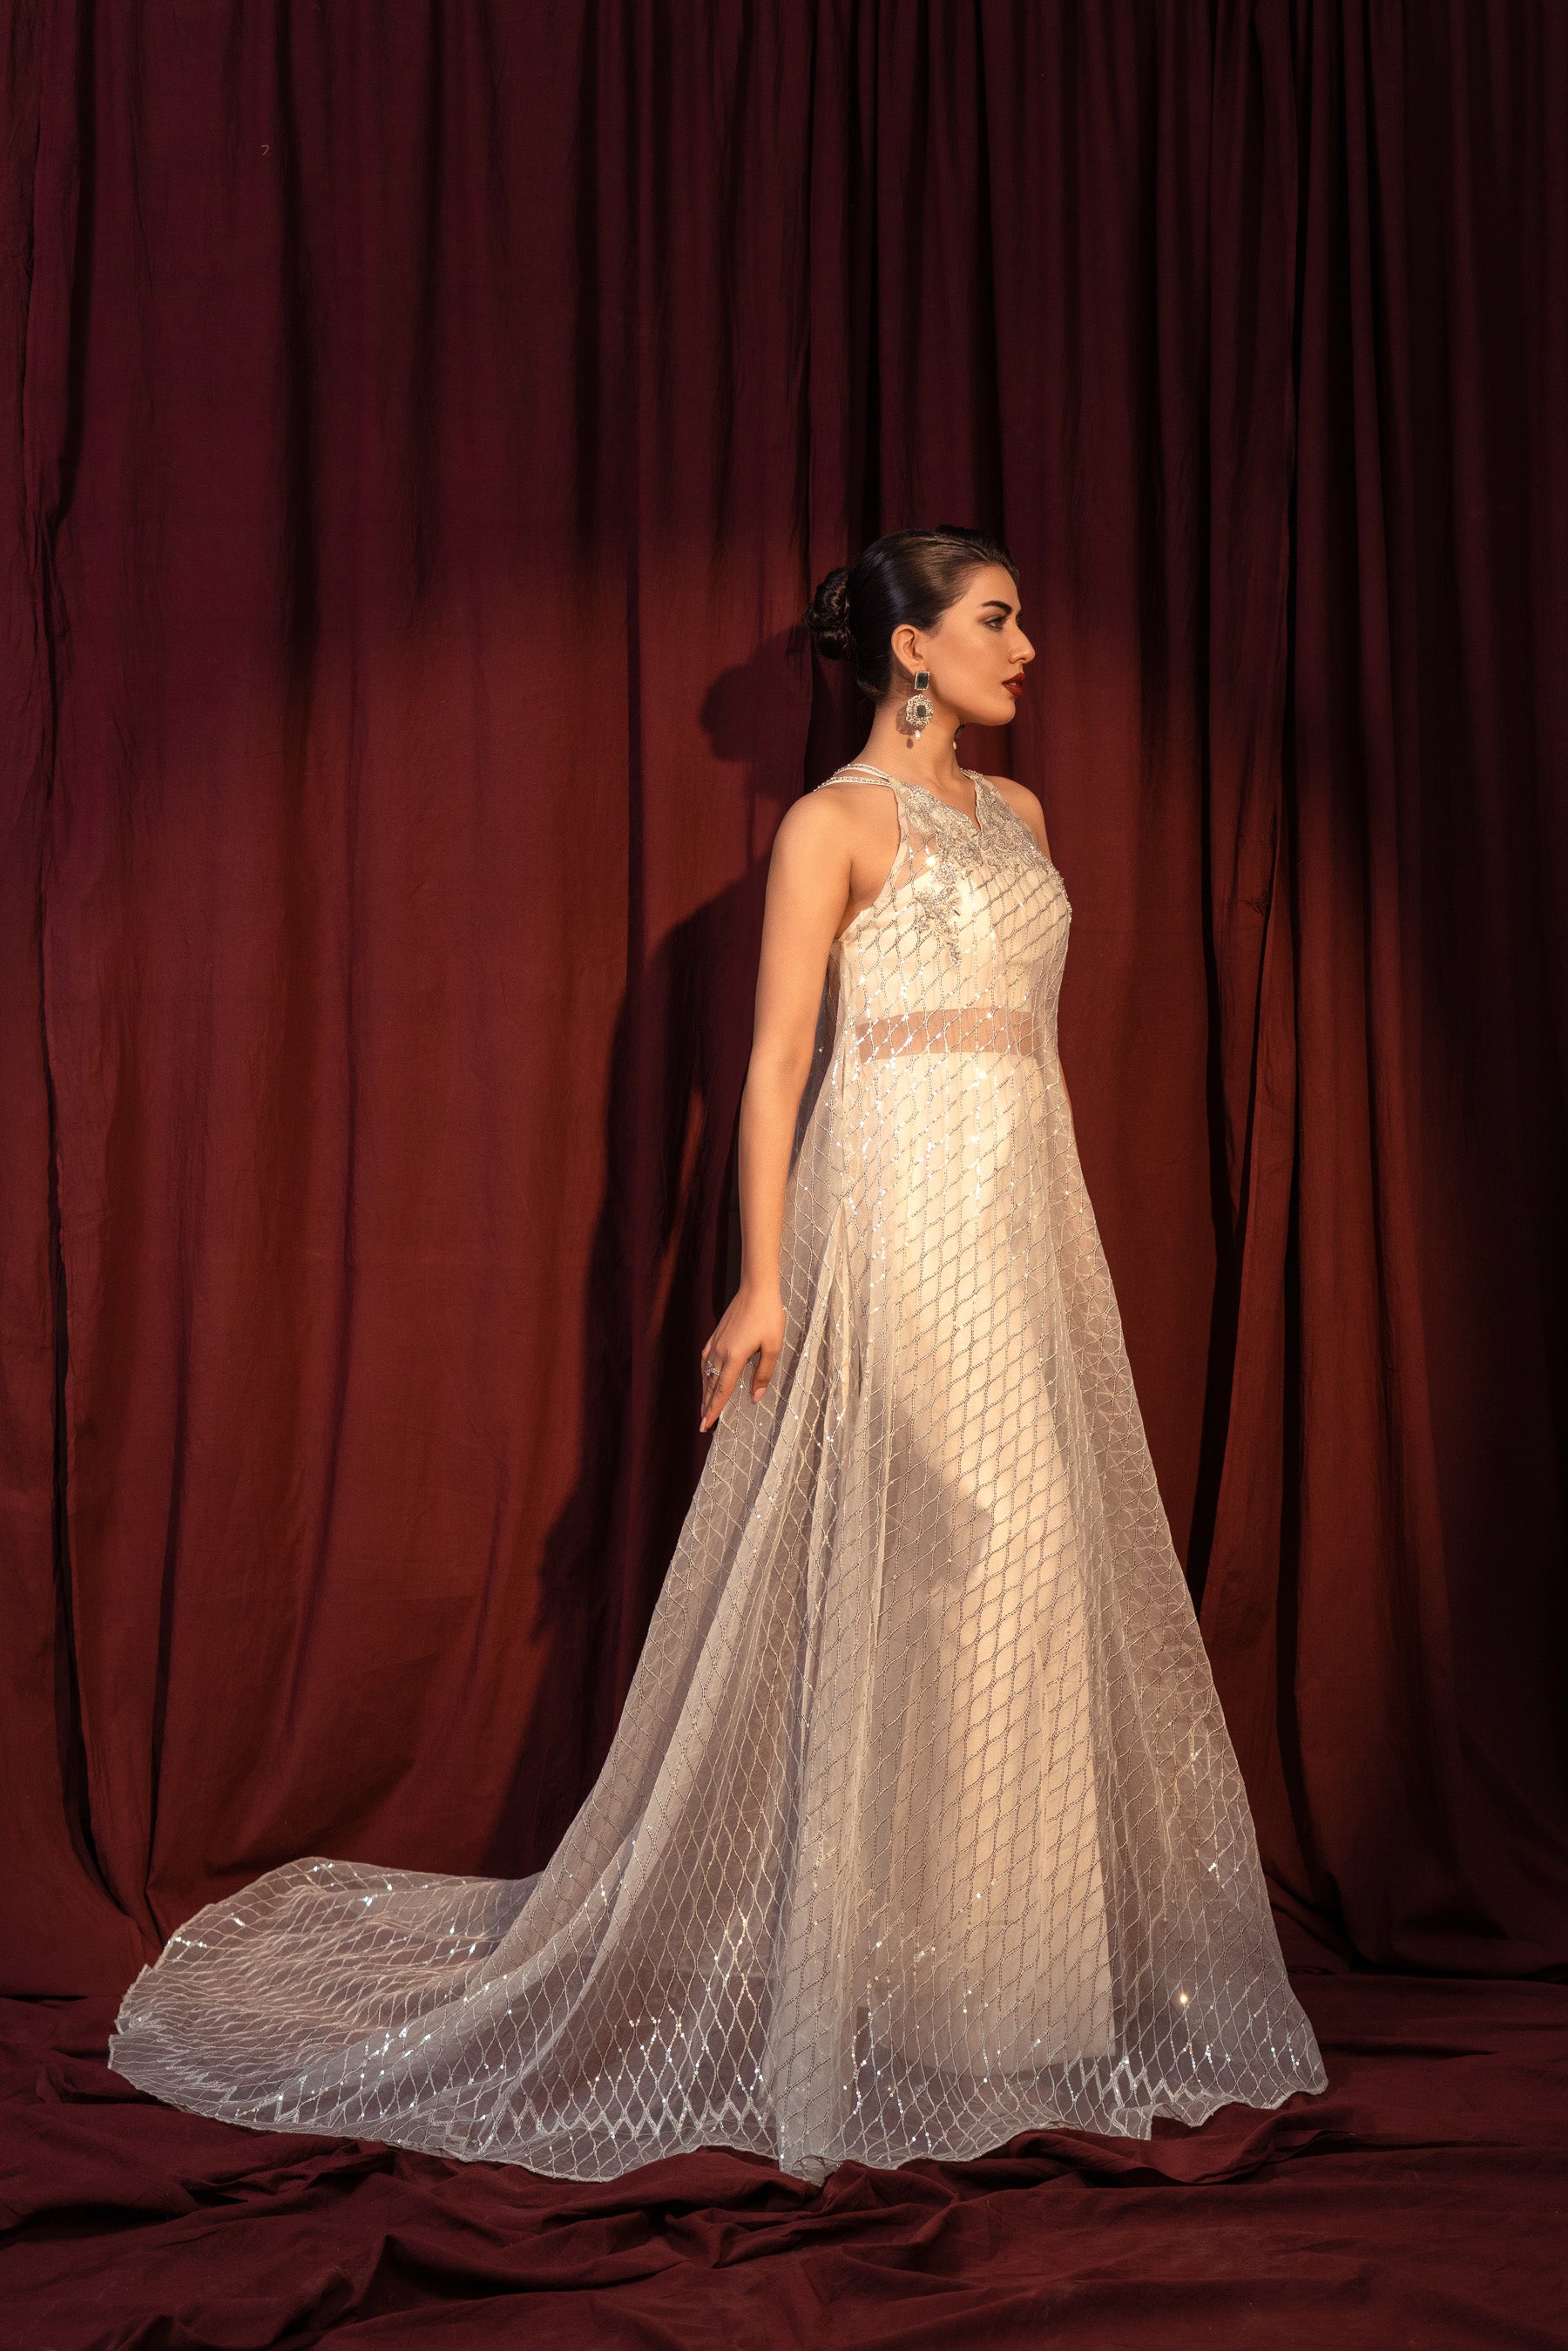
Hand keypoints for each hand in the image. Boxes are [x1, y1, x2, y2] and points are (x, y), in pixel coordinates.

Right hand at [698, 1282, 785, 1430]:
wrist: (756, 1288)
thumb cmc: (768, 1316)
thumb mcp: (772, 1347)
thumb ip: (763, 1373)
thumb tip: (756, 1397)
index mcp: (734, 1357)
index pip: (722, 1390)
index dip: (714, 1410)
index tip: (706, 1425)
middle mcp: (721, 1352)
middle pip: (711, 1384)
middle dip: (706, 1405)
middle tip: (702, 1423)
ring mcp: (716, 1342)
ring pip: (707, 1372)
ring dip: (705, 1390)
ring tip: (703, 1405)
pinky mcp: (717, 1335)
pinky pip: (706, 1359)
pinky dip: (705, 1373)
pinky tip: (706, 1375)